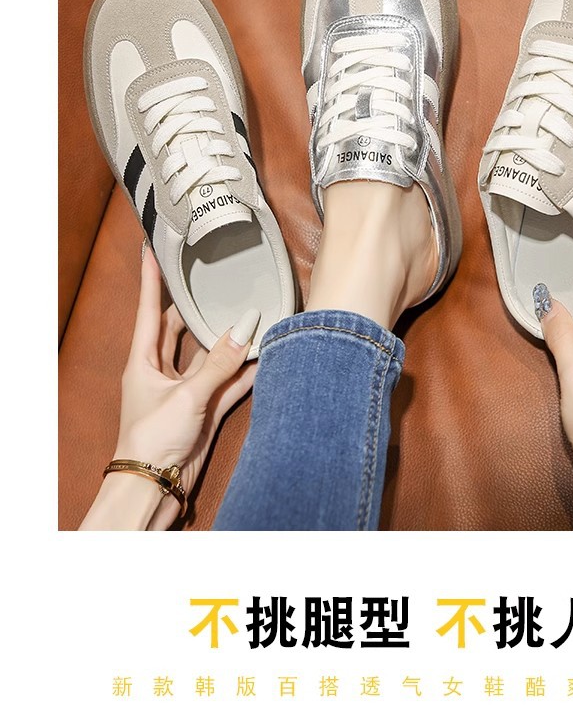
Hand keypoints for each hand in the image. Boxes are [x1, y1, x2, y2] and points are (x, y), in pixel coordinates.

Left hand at [80, 245, 258, 529]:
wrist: (154, 488)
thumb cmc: (151, 439)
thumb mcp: (186, 395)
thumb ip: (219, 362)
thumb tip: (246, 327)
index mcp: (143, 360)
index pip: (148, 308)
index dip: (151, 277)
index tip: (153, 247)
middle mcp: (163, 370)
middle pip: (181, 327)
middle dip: (199, 305)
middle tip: (215, 277)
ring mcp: (185, 389)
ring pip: (210, 354)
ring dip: (229, 339)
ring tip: (252, 312)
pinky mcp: (205, 409)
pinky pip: (229, 382)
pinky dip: (246, 370)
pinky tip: (266, 356)